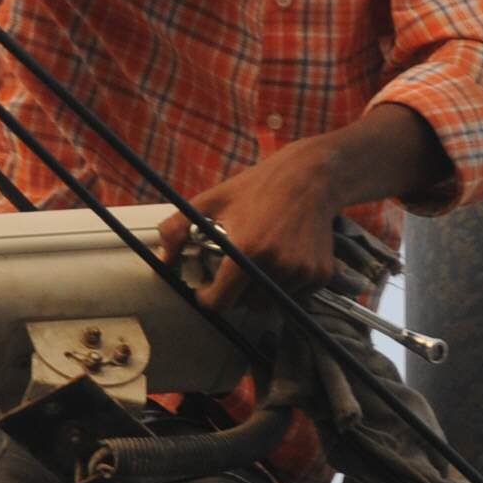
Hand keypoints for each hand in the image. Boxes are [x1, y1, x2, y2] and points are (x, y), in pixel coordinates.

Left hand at [156, 138, 343, 315]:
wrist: (310, 176)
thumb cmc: (258, 187)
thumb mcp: (212, 200)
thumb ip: (177, 229)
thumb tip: (162, 261)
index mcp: (247, 250)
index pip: (220, 302)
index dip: (208, 298)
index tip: (207, 289)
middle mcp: (276, 265)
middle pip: (247, 306)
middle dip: (236, 293)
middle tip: (236, 270)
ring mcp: (301, 271)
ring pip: (271, 302)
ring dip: (261, 290)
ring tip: (260, 261)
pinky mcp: (320, 274)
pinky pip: (295, 295)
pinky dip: (285, 285)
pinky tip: (283, 258)